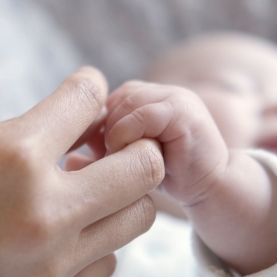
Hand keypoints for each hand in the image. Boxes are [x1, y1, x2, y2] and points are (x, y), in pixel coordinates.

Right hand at [0, 68, 163, 276]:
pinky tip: (69, 235)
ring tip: (91, 196)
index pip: (85, 102)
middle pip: (144, 168)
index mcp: (15, 159)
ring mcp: (53, 263)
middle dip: (138, 150)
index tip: (89, 93)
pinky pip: (107, 262)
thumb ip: (33, 131)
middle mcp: (44, 213)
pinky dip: (97, 243)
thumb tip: (85, 123)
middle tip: (117, 150)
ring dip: (121, 200)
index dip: (91, 88)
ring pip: (138, 219)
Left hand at [105, 80, 276, 274]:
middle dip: (105, 131)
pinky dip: (131, 137)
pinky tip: (140, 156)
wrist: (208, 186)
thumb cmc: (165, 175)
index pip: (100, 99)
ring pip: (123, 106)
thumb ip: (99, 155)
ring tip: (127, 159)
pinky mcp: (183, 111)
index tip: (95, 152)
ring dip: (117, 136)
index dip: (94, 126)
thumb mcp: (124, 162)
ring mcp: (172, 97)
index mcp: (141, 97)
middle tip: (113, 158)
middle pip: (110, 101)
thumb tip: (68, 160)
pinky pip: (143, 116)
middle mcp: (157, 91)